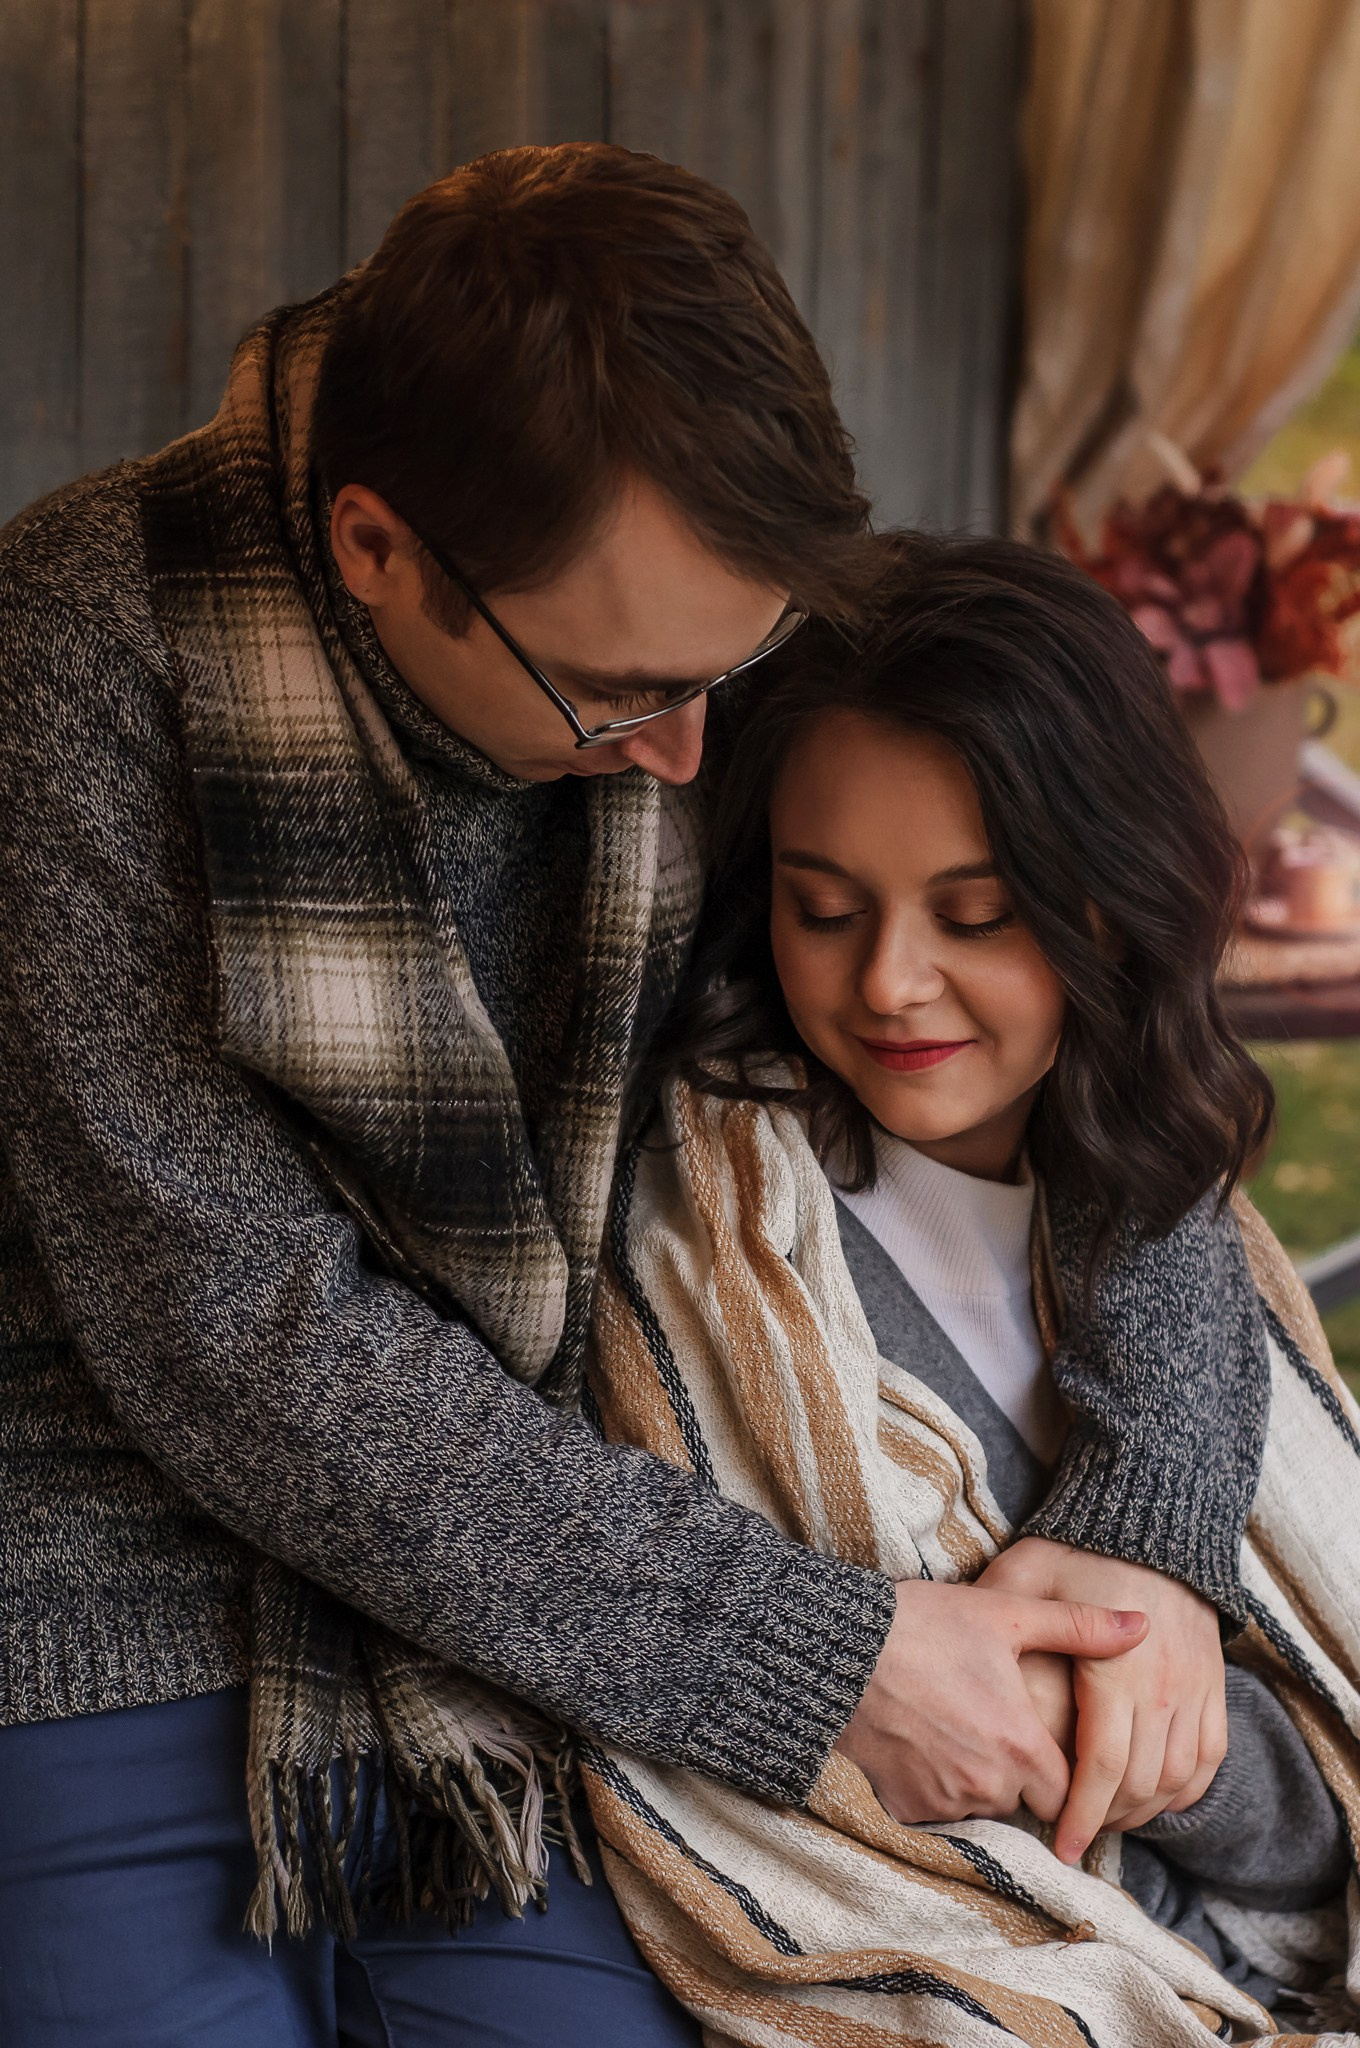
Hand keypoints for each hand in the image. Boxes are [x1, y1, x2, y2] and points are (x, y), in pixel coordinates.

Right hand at [835, 1579, 1145, 1826]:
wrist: (838, 1648)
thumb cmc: (924, 1624)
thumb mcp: (1005, 1615)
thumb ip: (1080, 1628)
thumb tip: (1142, 1625)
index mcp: (1021, 1747)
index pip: (1066, 1792)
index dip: (1060, 1769)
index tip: (1043, 1743)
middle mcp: (987, 1785)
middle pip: (1022, 1800)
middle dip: (1017, 1773)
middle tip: (991, 1723)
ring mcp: (942, 1801)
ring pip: (979, 1806)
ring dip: (976, 1781)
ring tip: (954, 1726)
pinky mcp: (903, 1807)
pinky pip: (935, 1810)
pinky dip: (934, 1785)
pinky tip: (922, 1741)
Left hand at [977, 1537, 1226, 1862]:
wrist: (1153, 1517)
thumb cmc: (1078, 1548)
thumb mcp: (1028, 1573)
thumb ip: (999, 1620)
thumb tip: (959, 1651)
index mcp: (1115, 1668)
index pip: (1100, 1766)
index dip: (1079, 1813)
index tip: (1060, 1843)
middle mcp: (1162, 1686)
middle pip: (1138, 1784)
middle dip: (1106, 1821)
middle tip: (1073, 1836)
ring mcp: (1194, 1687)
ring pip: (1176, 1779)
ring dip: (1143, 1811)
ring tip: (1105, 1821)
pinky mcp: (1213, 1685)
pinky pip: (1209, 1757)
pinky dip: (1184, 1789)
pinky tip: (1153, 1799)